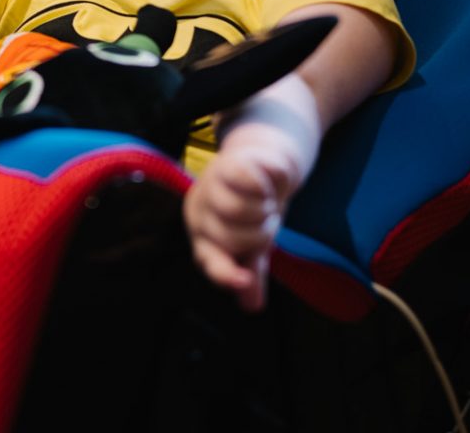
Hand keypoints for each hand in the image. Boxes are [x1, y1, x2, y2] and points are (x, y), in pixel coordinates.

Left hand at [182, 122, 303, 311]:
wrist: (264, 161)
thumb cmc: (255, 207)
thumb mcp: (254, 242)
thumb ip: (251, 272)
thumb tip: (251, 307)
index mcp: (203, 234)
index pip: (208, 260)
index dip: (225, 274)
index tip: (245, 282)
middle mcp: (201, 210)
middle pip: (229, 237)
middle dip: (259, 234)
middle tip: (268, 222)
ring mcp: (211, 184)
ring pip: (238, 210)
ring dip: (264, 211)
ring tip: (268, 204)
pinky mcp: (229, 163)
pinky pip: (250, 183)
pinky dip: (268, 188)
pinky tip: (268, 184)